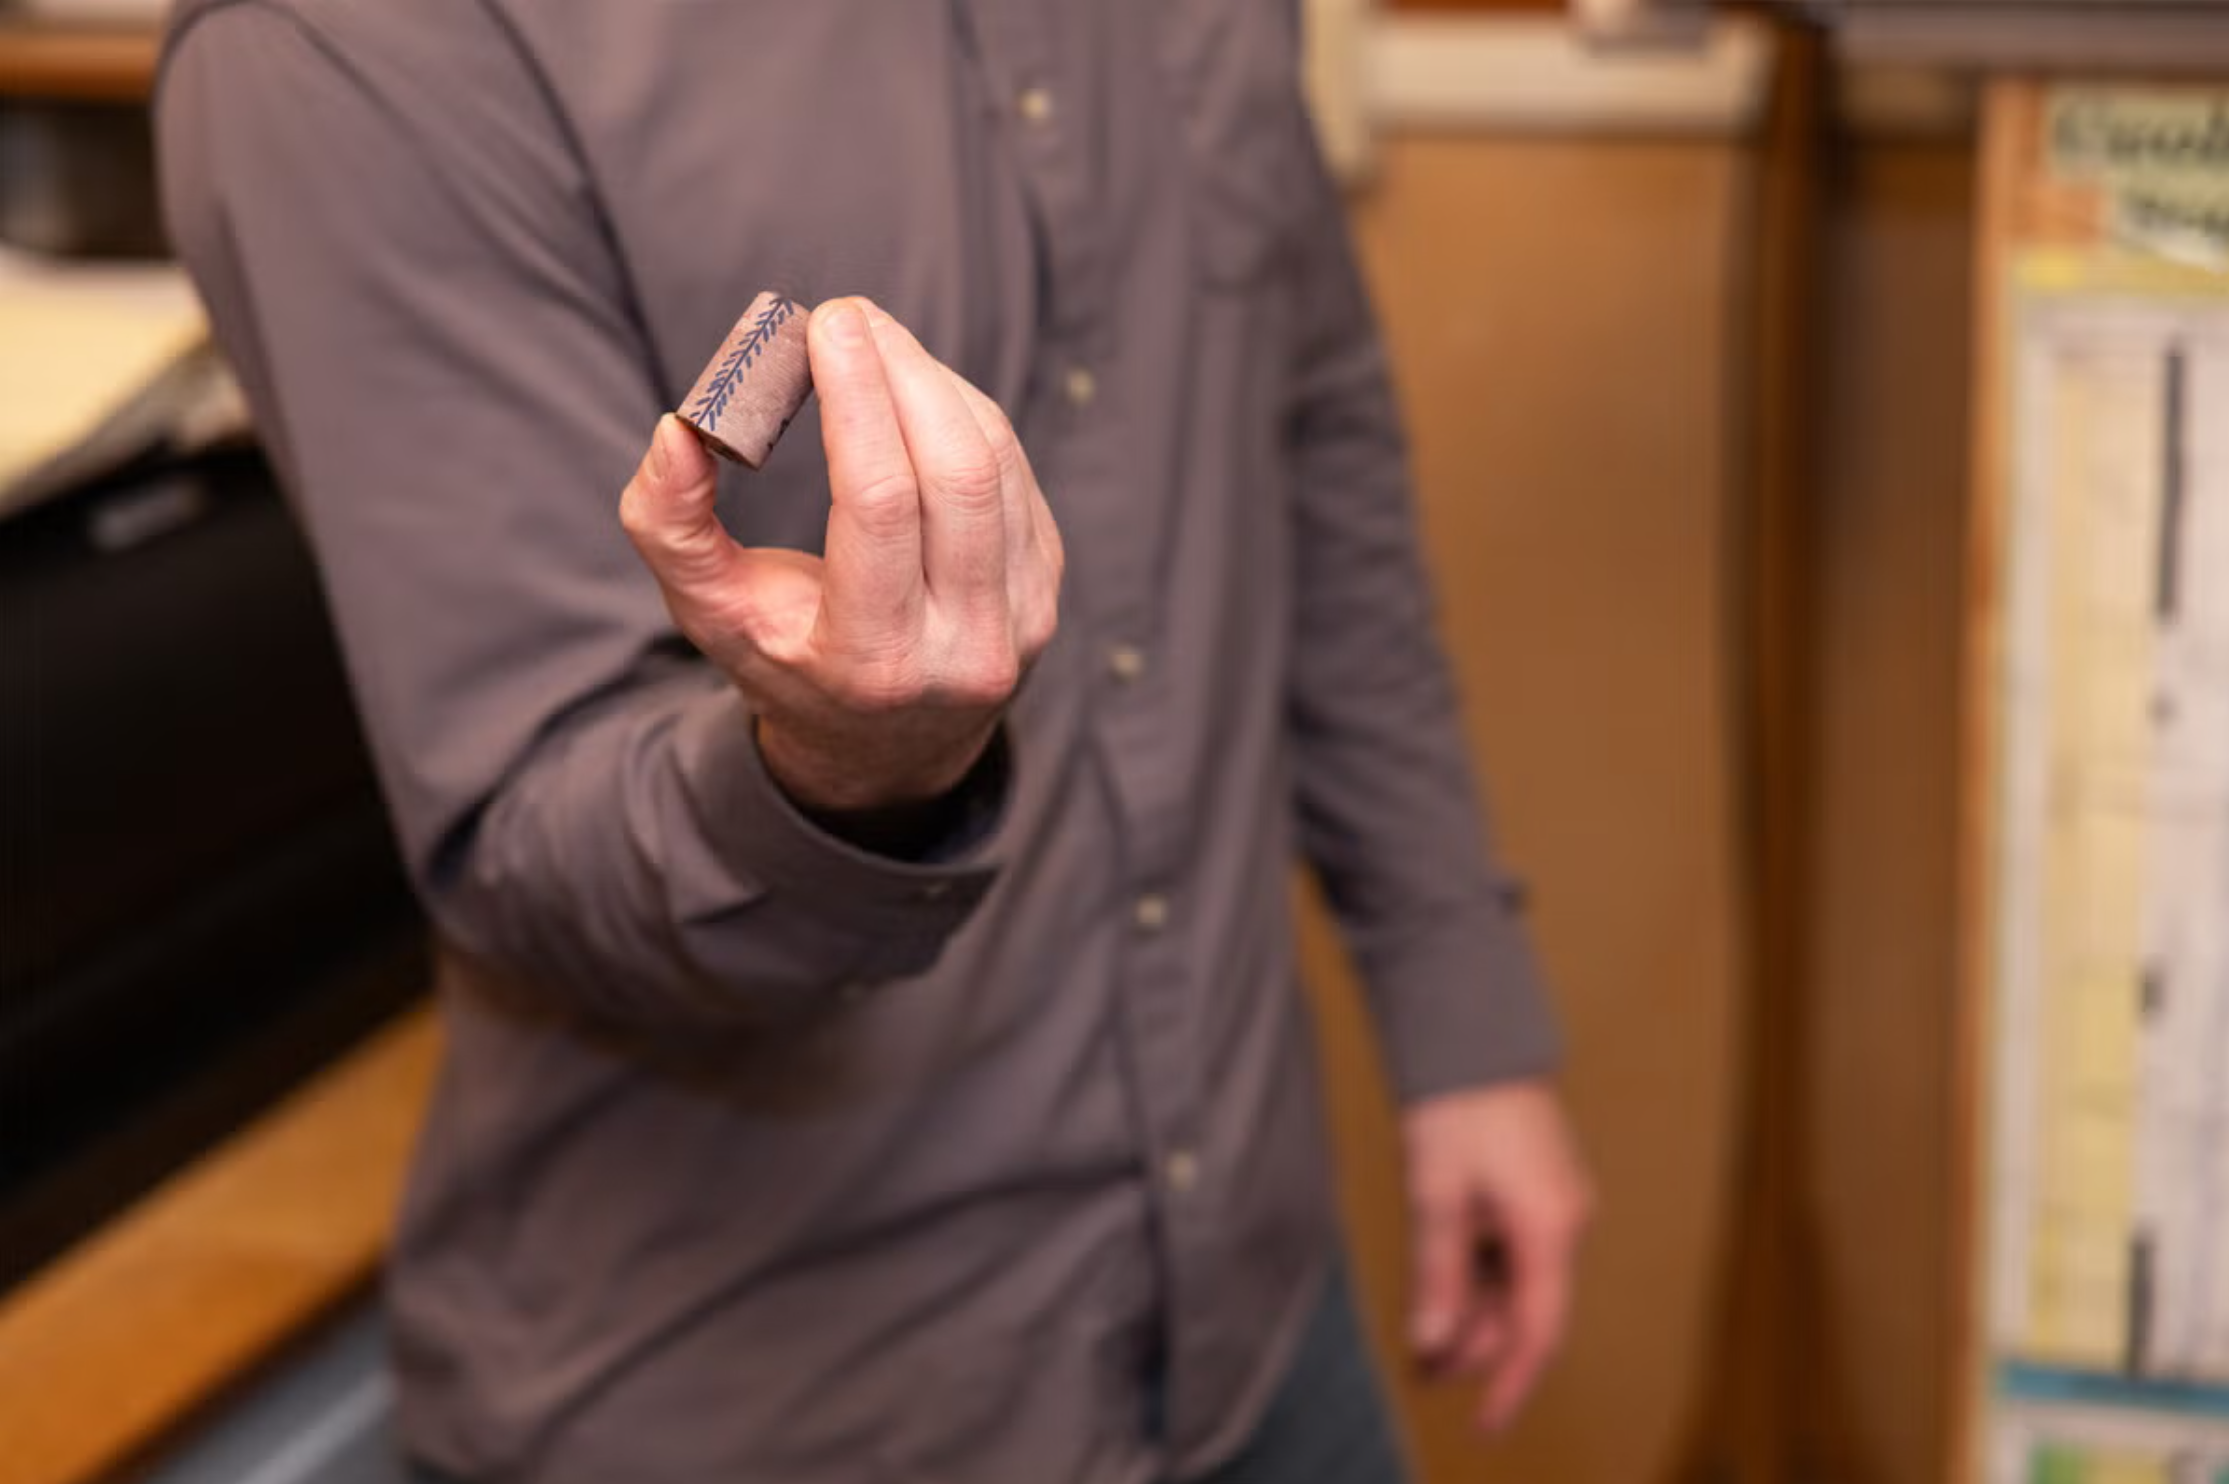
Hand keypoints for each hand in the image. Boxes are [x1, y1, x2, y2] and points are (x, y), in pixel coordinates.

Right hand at [621, 297, 1063, 811]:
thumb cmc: (784, 659)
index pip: (879, 505)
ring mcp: (1021, 622)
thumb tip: (678, 427)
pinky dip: (964, 416)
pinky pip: (1014, 473)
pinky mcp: (1046, 588)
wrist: (886, 746)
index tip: (827, 322)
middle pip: (956, 473)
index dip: (858, 399)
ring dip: (935, 383)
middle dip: (905, 372)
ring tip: (875, 345)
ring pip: (994, 463)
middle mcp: (962, 649)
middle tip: (850, 316)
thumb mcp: (708, 612)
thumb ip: (669, 524)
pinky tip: (917, 395)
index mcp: (870, 659)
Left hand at [1403, 1079, 1592, 1435]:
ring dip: (1472, 1311)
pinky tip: (1442, 1289)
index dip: (1510, 1384)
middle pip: (1526, 1310)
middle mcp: (1564, 1221)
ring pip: (1517, 1282)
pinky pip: (1513, 1251)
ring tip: (1421, 1337)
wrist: (1473, 1031)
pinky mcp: (1538, 1189)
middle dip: (1474, 1346)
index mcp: (1549, 1227)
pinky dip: (1478, 1276)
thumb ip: (1437, 1273)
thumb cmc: (1457, 1103)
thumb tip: (1431, 1341)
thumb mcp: (1436, 1193)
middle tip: (1420, 1371)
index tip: (1484, 1426)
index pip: (1538, 1332)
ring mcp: (1554, 1204)